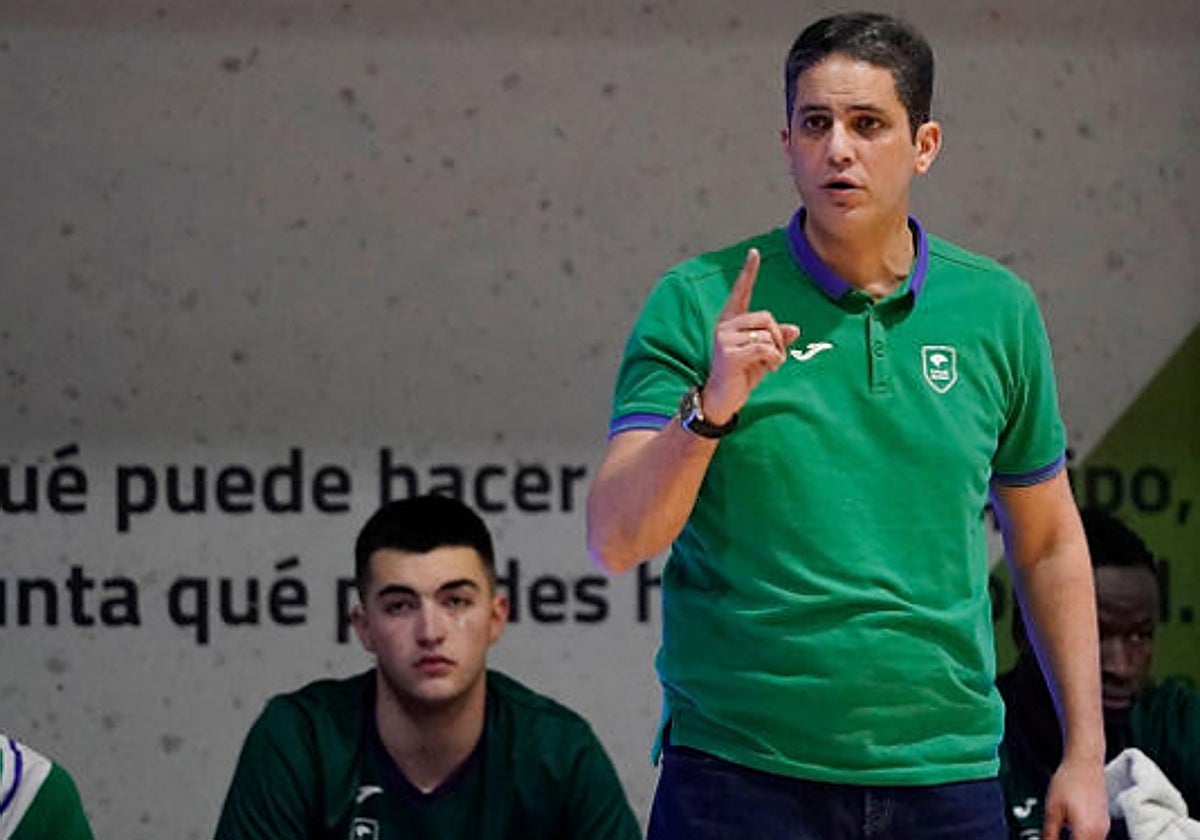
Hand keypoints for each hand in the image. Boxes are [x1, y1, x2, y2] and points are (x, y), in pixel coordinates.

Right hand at [702, 248, 800, 423]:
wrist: (722, 400)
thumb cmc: (741, 376)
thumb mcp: (763, 355)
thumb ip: (776, 340)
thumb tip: (794, 329)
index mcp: (731, 322)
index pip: (741, 292)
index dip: (748, 272)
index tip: (754, 253)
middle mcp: (725, 326)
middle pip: (766, 317)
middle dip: (778, 337)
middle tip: (776, 356)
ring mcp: (725, 338)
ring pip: (767, 333)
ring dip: (777, 351)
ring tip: (770, 364)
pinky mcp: (730, 353)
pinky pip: (765, 348)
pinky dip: (774, 359)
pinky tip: (769, 369)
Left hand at [1042, 756, 1108, 839]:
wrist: (1084, 762)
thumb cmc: (1070, 780)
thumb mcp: (1052, 809)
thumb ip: (1049, 833)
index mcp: (1087, 833)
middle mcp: (1100, 833)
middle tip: (1053, 837)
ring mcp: (1103, 827)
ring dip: (1075, 839)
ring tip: (1060, 830)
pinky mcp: (1103, 821)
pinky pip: (1093, 837)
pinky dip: (1081, 837)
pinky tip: (1069, 829)